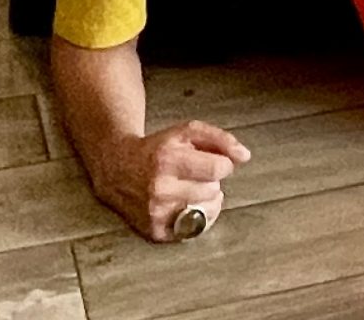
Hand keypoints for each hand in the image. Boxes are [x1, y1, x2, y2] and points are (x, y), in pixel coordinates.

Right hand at [91, 121, 250, 242]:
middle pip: (213, 191)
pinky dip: (198, 217)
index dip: (222, 164)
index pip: (218, 168)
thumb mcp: (187, 132)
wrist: (117, 169)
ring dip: (206, 199)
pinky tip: (186, 203)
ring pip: (207, 212)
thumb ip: (220, 139)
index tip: (213, 161)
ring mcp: (156, 213)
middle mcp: (160, 188)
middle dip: (211, 181)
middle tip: (194, 175)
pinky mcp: (155, 232)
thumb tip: (245, 156)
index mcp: (167, 159)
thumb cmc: (158, 149)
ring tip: (191, 188)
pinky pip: (195, 229)